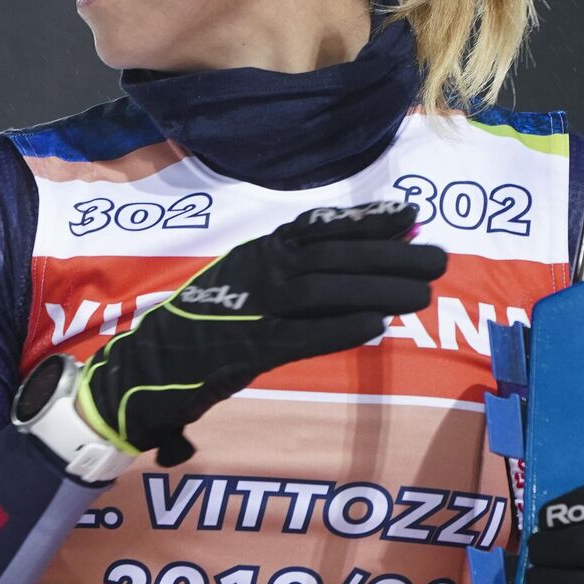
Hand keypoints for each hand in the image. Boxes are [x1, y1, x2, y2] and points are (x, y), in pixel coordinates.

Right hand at [76, 199, 445, 465]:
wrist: (146, 369)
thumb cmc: (204, 329)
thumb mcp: (247, 286)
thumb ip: (293, 274)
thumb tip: (358, 267)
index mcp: (257, 251)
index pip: (320, 228)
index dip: (367, 220)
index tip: (411, 214)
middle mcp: (255, 269)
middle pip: (331, 255)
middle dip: (388, 254)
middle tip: (437, 258)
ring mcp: (249, 306)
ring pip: (322, 289)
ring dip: (375, 288)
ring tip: (421, 294)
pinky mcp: (244, 346)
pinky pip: (298, 334)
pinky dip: (337, 327)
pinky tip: (375, 326)